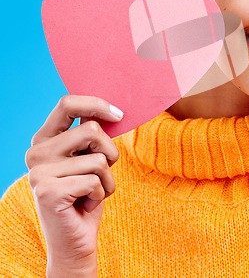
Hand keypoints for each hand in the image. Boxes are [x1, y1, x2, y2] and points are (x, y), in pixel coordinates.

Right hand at [25, 96, 122, 276]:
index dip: (97, 104)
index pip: (68, 104)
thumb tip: (114, 109)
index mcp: (45, 139)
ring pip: (99, 158)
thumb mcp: (91, 157)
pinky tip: (85, 205)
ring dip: (107, 178)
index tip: (119, 115)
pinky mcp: (47, 192)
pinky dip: (101, 194)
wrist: (76, 239)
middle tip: (98, 173)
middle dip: (109, 153)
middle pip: (92, 130)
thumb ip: (93, 133)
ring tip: (91, 191)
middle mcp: (36, 152)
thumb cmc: (88, 194)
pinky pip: (96, 180)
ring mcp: (38, 172)